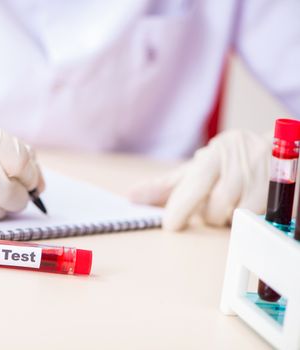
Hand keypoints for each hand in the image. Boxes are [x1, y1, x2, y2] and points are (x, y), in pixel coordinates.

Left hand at [127, 130, 270, 230]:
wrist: (281, 149)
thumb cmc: (230, 162)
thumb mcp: (198, 169)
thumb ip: (167, 186)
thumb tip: (132, 197)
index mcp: (215, 154)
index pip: (193, 184)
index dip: (180, 208)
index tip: (170, 224)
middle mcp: (240, 163)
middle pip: (213, 208)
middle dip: (208, 214)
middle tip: (213, 206)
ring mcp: (263, 179)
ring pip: (234, 218)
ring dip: (228, 218)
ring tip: (234, 202)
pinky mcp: (281, 197)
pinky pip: (255, 222)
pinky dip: (248, 221)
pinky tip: (251, 206)